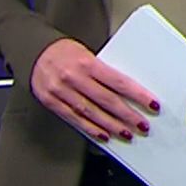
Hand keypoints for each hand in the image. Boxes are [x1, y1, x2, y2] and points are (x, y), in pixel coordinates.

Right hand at [30, 38, 158, 142]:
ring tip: (126, 133)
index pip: (119, 82)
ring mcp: (61, 91)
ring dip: (111, 125)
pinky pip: (74, 119)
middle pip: (107, 100)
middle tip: (142, 125)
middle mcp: (74, 78)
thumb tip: (128, 90)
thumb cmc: (64, 51)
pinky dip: (90, 128)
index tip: (151, 103)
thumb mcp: (87, 53)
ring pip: (91, 113)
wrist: (33, 50)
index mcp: (87, 63)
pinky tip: (103, 135)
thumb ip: (104, 71)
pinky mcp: (52, 102)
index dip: (137, 95)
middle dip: (127, 115)